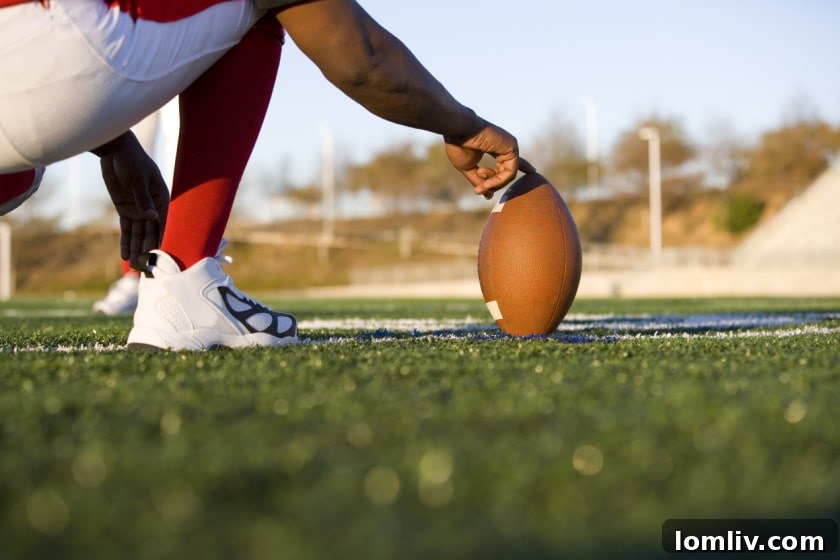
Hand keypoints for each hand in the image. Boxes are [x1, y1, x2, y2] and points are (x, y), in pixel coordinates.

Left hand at [94, 132, 168, 268]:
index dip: (164, 240)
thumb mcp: (137, 178)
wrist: (114, 151)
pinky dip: (125, 241)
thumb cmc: (131, 160)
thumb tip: (152, 217)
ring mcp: (138, 209)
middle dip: (149, 250)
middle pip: (152, 232)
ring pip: (139, 234)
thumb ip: (143, 199)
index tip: (162, 257)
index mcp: (162, 198)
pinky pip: (126, 229)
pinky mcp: (125, 209)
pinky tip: (124, 255)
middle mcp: (153, 207)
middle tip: (146, 268)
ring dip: (137, 249)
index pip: (165, 223)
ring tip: (135, 267)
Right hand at [444, 124, 536, 198]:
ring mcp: (510, 146)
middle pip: (506, 172)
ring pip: (509, 175)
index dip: (522, 165)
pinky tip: (486, 182)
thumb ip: (479, 181)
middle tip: (478, 190)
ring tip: (481, 186)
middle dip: (492, 184)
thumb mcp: (469, 168)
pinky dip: (498, 181)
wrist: (458, 132)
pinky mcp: (513, 147)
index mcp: (495, 147)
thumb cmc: (460, 146)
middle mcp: (504, 145)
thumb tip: (488, 195)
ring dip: (494, 184)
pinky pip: (511, 172)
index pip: (509, 160)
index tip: (533, 170)